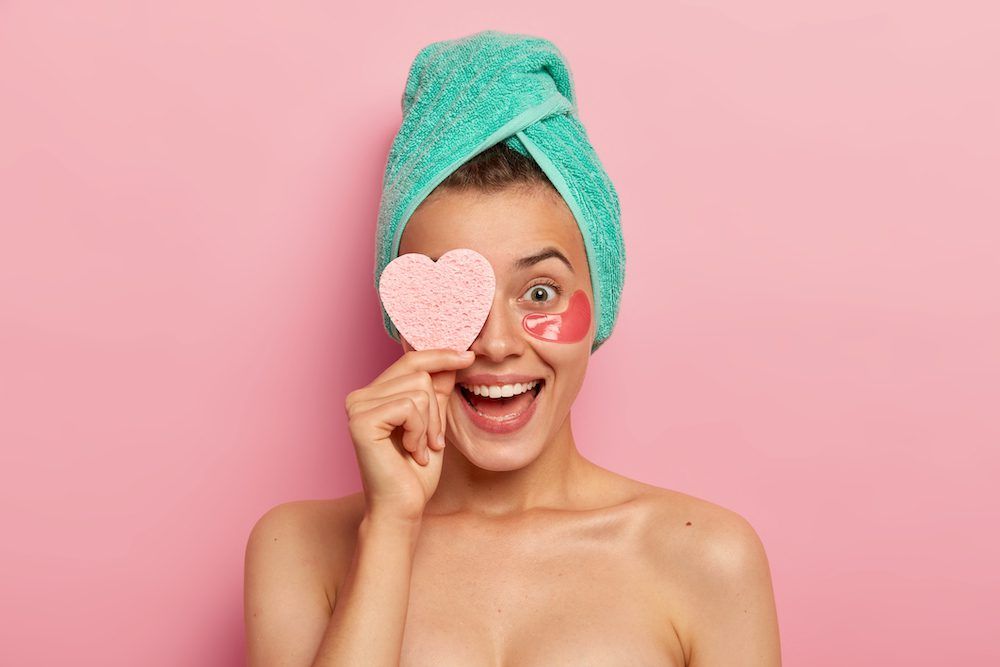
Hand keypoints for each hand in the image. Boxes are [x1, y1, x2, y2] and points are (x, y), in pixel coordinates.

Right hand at [344, 348, 474, 521]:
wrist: (402, 507)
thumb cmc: (415, 472)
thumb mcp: (433, 423)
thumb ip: (437, 391)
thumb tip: (453, 357)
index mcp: (373, 394)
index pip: (411, 360)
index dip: (441, 356)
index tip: (469, 356)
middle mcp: (360, 396)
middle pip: (419, 373)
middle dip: (436, 410)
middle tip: (432, 442)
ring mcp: (357, 406)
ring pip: (418, 390)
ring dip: (428, 425)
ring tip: (418, 449)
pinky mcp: (361, 420)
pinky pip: (410, 407)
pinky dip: (419, 431)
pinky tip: (410, 452)